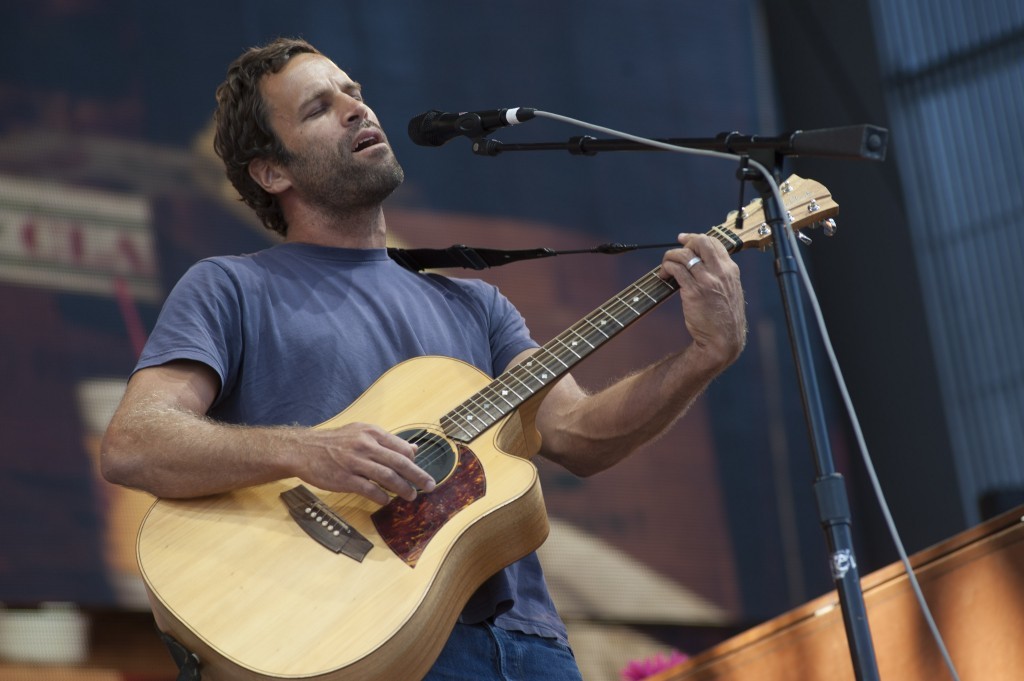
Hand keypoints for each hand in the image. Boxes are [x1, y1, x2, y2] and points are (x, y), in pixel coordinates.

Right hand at [296, 422, 435, 504]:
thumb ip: (387, 441)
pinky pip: (368, 489)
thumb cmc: (335, 442)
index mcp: (371, 433)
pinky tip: (387, 500)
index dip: (414, 461)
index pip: (401, 447)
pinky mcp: (344, 478)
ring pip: (387, 476)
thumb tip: (414, 450)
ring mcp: (354, 462)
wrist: (304, 449)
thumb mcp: (361, 433)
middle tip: (430, 486)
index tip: (421, 472)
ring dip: (402, 488)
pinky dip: (381, 496)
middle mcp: (365, 446)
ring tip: (411, 496)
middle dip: (418, 476)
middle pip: (399, 462)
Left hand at [660, 233, 746, 368]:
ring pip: (684, 254)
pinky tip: (663, 276)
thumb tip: (702, 263)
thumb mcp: (731, 291)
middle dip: (684, 242)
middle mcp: (720, 272)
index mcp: (731, 270)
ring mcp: (707, 281)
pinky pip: (676, 269)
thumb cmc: (724, 319)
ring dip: (669, 257)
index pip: (714, 242)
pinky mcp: (693, 291)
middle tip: (674, 252)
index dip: (696, 238)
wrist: (723, 340)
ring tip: (665, 268)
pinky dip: (666, 268)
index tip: (684, 240)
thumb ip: (721, 275)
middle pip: (700, 242)